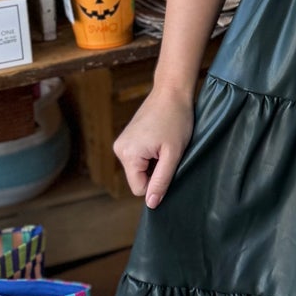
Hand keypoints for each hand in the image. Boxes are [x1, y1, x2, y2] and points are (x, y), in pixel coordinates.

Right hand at [114, 84, 194, 207]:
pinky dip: (150, 154)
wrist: (172, 91)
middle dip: (155, 171)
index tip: (168, 163)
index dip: (157, 182)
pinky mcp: (126, 138)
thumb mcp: (173, 154)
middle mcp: (119, 149)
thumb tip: (151, 204)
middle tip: (167, 151)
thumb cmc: (176, 120)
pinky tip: (159, 140)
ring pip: (139, 169)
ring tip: (164, 144)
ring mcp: (121, 143)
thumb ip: (161, 180)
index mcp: (128, 155)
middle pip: (138, 179)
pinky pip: (138, 159)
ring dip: (154, 162)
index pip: (139, 189)